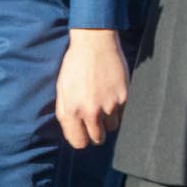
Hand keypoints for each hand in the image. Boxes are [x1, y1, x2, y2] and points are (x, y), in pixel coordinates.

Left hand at [56, 28, 127, 148]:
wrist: (94, 44)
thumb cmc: (75, 66)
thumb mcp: (62, 91)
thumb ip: (66, 114)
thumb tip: (75, 131)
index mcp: (71, 112)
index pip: (79, 142)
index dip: (82, 139)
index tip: (84, 133)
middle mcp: (90, 112)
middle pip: (98, 138)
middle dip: (96, 133)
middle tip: (96, 122)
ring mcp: (109, 104)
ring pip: (113, 127)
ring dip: (109, 121)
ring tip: (105, 106)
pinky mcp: (124, 96)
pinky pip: (123, 113)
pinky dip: (119, 109)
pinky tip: (113, 96)